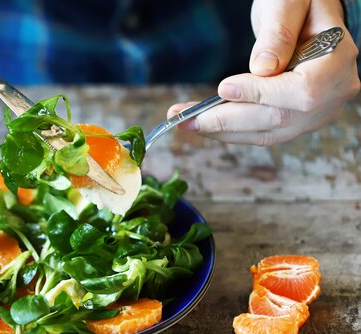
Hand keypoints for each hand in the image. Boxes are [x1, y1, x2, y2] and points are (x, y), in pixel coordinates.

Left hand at [168, 0, 359, 145]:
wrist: (305, 15)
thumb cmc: (299, 1)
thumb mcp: (289, 2)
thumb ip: (278, 32)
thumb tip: (262, 68)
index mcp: (337, 61)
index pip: (302, 92)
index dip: (261, 94)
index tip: (224, 88)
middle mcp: (333, 93)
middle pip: (277, 119)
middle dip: (226, 120)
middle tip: (184, 118)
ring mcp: (317, 112)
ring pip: (266, 133)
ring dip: (221, 131)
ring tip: (184, 122)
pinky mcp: (297, 120)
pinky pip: (262, 133)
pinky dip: (230, 131)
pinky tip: (203, 124)